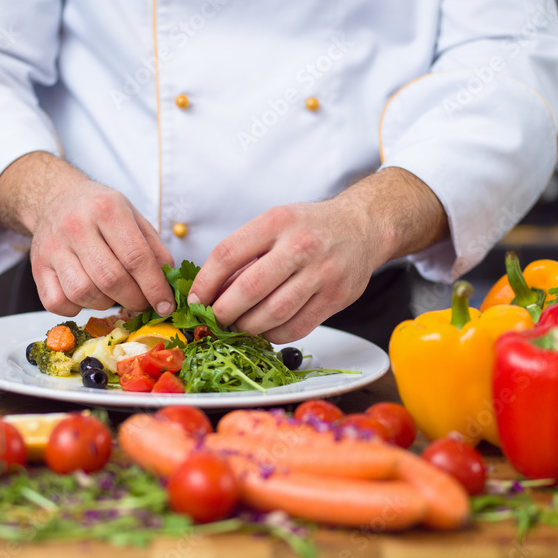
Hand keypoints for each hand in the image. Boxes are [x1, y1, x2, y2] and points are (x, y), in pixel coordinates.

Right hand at [0, 153, 176, 316]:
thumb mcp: (133, 217)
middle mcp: (76, 226)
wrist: (55, 198)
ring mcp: (52, 247)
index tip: (166, 305)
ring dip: (107, 304)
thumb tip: (169, 284)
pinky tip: (88, 296)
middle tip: (143, 303)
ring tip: (115, 295)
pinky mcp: (37, 267)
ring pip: (84, 294)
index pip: (136, 257)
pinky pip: (57, 302)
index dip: (155, 287)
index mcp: (106, 209)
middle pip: (110, 279)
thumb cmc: (99, 211)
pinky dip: (76, 308)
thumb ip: (154, 249)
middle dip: (134, 300)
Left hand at [187, 200, 378, 342]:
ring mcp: (321, 273)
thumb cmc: (310, 227)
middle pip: (249, 289)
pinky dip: (274, 335)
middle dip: (223, 312)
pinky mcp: (336, 297)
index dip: (205, 283)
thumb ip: (245, 255)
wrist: (362, 227)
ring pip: (273, 313)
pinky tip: (265, 330)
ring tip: (237, 327)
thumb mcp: (275, 224)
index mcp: (276, 222)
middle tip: (214, 320)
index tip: (195, 300)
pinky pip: (297, 328)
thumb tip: (210, 293)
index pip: (228, 255)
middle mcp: (300, 246)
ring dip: (248, 327)